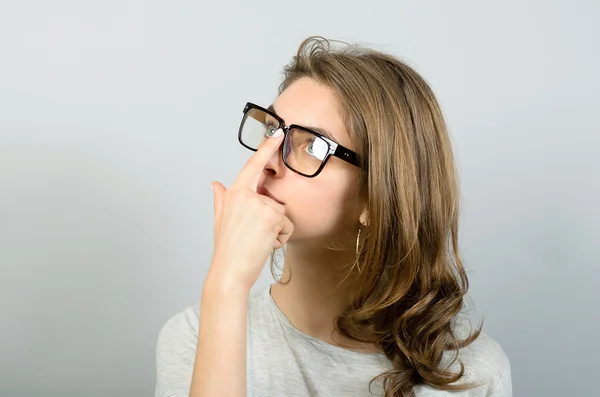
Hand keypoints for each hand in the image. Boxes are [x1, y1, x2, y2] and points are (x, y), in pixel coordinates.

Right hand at [207, 129, 293, 290]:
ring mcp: (260, 205)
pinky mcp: (272, 217)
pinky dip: (282, 238)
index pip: (253, 165)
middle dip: (271, 219)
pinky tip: (266, 245)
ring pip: (283, 214)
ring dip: (277, 230)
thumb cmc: (227, 248)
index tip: (278, 133)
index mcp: (235, 193)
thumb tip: (215, 183)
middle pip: (274, 200)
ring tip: (260, 241)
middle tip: (255, 235)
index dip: (266, 148)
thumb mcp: (220, 219)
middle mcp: (247, 196)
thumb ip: (221, 199)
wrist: (229, 270)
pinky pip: (288, 225)